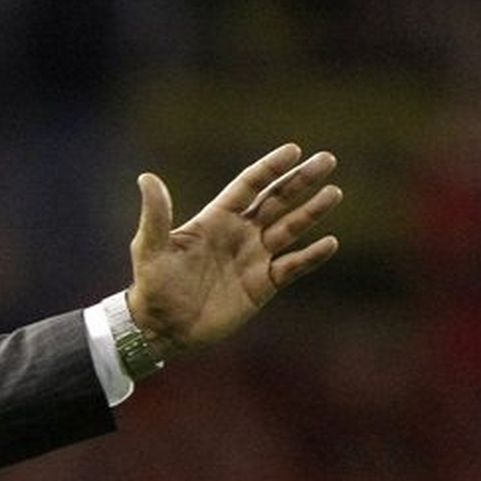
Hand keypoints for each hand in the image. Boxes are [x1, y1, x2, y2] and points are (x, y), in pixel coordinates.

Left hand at [126, 143, 340, 357]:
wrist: (161, 330)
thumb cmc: (152, 287)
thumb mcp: (151, 249)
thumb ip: (156, 214)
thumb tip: (146, 178)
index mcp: (216, 219)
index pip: (249, 186)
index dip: (270, 168)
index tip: (294, 150)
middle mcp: (239, 234)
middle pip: (276, 201)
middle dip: (300, 181)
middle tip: (328, 160)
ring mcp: (253, 259)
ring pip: (290, 229)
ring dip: (312, 212)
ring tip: (334, 193)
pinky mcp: (262, 286)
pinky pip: (293, 267)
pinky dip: (311, 256)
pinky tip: (330, 242)